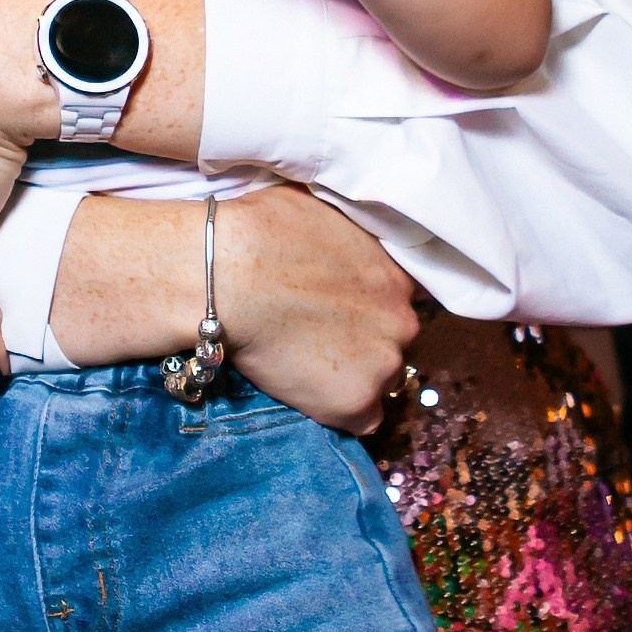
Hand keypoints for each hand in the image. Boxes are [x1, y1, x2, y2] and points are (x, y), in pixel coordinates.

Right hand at [216, 189, 420, 429]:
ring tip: (309, 367)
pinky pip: (362, 421)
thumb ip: (347, 235)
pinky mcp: (355, 401)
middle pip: (394, 342)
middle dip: (365, 342)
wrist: (228, 276)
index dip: (372, 308)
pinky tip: (311, 395)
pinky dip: (340, 412)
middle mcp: (403, 321)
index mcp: (397, 274)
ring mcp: (383, 364)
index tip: (346, 311)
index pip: (401, 301)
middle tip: (320, 338)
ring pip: (380, 381)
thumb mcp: (321, 210)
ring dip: (354, 377)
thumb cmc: (261, 232)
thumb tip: (335, 236)